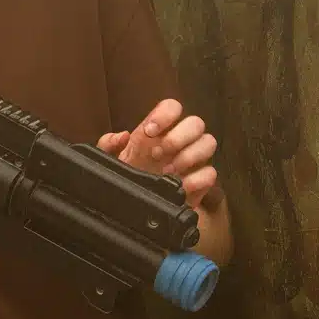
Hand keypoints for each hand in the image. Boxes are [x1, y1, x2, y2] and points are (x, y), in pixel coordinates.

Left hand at [97, 99, 220, 209]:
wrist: (136, 211)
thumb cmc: (128, 180)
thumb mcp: (109, 162)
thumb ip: (107, 145)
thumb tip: (122, 136)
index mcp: (158, 132)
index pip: (172, 107)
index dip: (165, 115)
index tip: (149, 131)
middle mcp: (179, 142)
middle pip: (195, 122)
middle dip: (178, 136)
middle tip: (159, 154)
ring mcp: (192, 161)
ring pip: (209, 142)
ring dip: (190, 155)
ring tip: (169, 171)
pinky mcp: (200, 183)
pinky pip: (211, 173)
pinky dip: (198, 179)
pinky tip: (181, 186)